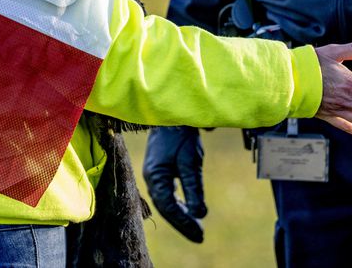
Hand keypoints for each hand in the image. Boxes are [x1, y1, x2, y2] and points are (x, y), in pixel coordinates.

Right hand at [143, 125, 206, 242]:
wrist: (172, 114)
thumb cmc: (181, 136)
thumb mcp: (191, 162)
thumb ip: (194, 188)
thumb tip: (199, 213)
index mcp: (156, 177)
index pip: (169, 207)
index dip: (184, 222)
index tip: (199, 233)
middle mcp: (151, 178)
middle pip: (167, 208)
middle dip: (183, 223)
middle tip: (200, 236)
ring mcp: (154, 174)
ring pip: (167, 202)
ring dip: (181, 214)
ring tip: (197, 226)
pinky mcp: (159, 170)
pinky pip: (167, 194)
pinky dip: (179, 203)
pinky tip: (189, 209)